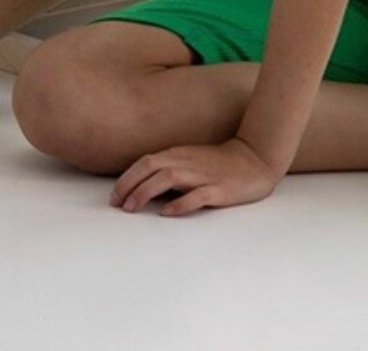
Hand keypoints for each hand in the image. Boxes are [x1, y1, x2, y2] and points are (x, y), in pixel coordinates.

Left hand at [109, 137, 284, 217]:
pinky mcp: (218, 189)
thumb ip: (169, 171)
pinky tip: (167, 213)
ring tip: (132, 208)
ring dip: (145, 193)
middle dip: (129, 186)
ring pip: (167, 179)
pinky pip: (196, 195)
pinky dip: (179, 203)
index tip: (113, 197)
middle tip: (116, 205)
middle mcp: (186, 162)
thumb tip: (144, 189)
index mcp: (178, 155)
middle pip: (150, 168)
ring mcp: (202, 175)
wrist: (254, 158)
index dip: (126, 179)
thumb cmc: (219, 163)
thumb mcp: (189, 161)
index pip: (145, 162)